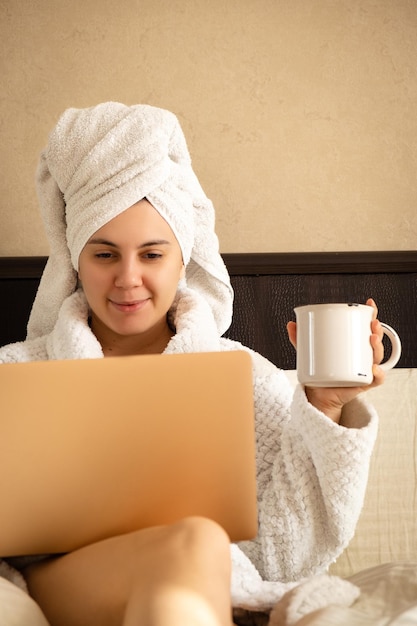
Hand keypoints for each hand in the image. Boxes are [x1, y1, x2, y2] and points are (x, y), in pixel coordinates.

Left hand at [286, 298, 384, 423]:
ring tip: (371, 339)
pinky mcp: (363, 384)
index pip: (365, 327)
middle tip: (372, 324)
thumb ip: (300, 340)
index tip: (370, 304)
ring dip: (378, 347)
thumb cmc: (318, 372)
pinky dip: (378, 374)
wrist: (319, 395)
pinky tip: (374, 369)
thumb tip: (291, 325)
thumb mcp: (310, 353)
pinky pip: (376, 379)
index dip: (371, 315)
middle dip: (377, 329)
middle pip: (375, 340)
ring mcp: (364, 369)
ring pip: (377, 357)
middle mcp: (361, 355)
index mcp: (352, 344)